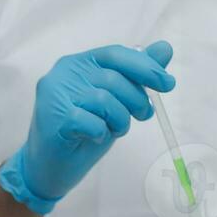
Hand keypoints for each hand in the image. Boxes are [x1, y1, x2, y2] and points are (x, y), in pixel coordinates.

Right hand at [0, 42, 175, 213]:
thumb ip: (136, 75)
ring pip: (104, 100)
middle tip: (143, 116)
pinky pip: (91, 122)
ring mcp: (54, 96)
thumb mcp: (115, 101)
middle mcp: (63, 73)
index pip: (115, 54)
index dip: (145, 67)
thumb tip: (165, 49)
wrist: (49, 167)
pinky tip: (96, 137)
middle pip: (113, 78)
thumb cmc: (83, 131)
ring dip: (120, 120)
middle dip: (136, 99)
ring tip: (116, 130)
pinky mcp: (53, 120)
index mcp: (78, 63)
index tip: (167, 84)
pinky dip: (101, 132)